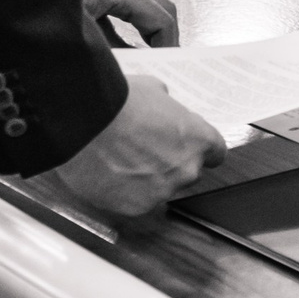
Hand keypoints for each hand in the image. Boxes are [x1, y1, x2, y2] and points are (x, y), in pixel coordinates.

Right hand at [48, 76, 224, 217]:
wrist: (82, 122)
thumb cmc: (118, 102)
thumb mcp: (153, 90)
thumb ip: (167, 108)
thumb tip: (162, 109)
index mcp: (198, 140)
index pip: (215, 153)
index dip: (198, 148)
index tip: (186, 146)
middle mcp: (186, 171)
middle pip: (187, 172)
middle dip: (170, 163)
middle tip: (143, 149)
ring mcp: (161, 193)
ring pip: (160, 189)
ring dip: (146, 179)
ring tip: (120, 160)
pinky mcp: (134, 208)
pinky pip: (135, 201)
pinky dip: (124, 192)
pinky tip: (108, 174)